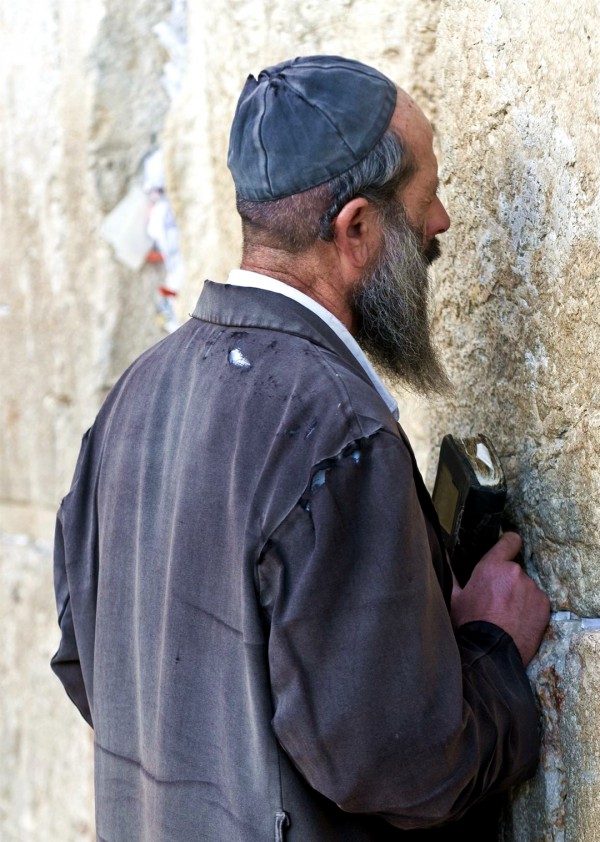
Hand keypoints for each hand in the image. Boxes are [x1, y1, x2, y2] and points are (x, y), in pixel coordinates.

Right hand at [450, 532, 550, 664]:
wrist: (490, 653)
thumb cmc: (469, 624)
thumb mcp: (454, 597)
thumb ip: (451, 572)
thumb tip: (441, 554)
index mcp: (493, 566)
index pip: (510, 540)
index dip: (509, 542)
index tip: (508, 546)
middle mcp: (516, 572)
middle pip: (514, 570)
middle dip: (507, 580)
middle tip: (496, 599)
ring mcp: (532, 589)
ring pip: (526, 587)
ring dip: (519, 595)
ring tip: (507, 615)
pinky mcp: (544, 606)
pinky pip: (537, 602)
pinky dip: (530, 609)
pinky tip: (518, 622)